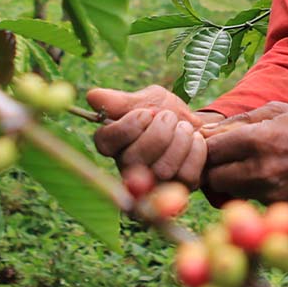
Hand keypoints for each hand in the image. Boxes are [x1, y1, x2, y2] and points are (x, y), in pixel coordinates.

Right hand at [87, 86, 211, 188]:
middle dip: (159, 132)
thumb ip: (121, 101)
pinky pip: (186, 176)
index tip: (146, 113)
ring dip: (179, 139)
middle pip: (134, 159)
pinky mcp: (178, 189)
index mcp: (113, 144)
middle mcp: (127, 168)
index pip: (105, 141)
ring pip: (162, 170)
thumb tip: (92, 97)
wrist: (195, 123)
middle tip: (169, 117)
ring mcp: (153, 183)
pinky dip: (195, 150)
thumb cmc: (165, 110)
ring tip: (183, 127)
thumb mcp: (146, 99)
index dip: (127, 127)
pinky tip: (195, 138)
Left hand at [202, 102, 287, 205]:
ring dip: (228, 181)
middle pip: (212, 178)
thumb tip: (204, 131)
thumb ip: (237, 122)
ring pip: (229, 193)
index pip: (209, 151)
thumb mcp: (274, 110)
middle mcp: (261, 170)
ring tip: (243, 165)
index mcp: (258, 139)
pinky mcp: (280, 207)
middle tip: (220, 158)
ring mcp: (271, 192)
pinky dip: (250, 190)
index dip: (202, 147)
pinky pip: (251, 200)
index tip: (205, 143)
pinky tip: (264, 175)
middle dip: (211, 168)